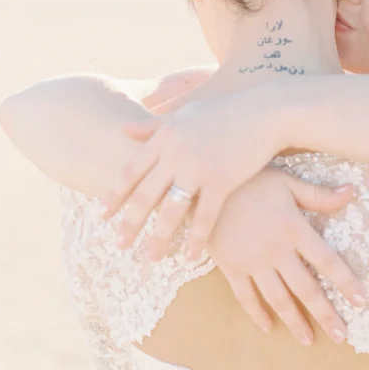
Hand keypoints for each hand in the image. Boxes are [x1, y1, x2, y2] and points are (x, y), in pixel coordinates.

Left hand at [102, 88, 281, 258]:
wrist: (265, 112)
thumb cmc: (226, 111)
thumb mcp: (186, 113)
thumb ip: (154, 126)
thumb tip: (124, 130)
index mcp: (165, 137)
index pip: (130, 171)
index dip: (115, 195)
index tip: (103, 216)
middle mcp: (176, 154)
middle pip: (144, 196)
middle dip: (129, 224)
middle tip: (119, 245)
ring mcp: (198, 168)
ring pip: (170, 212)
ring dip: (158, 239)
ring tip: (150, 258)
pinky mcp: (222, 181)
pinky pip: (204, 217)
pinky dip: (196, 239)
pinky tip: (191, 257)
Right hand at [208, 165, 366, 344]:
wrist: (205, 186)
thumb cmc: (251, 179)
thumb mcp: (287, 183)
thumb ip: (319, 195)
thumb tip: (352, 192)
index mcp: (294, 228)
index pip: (327, 261)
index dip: (346, 282)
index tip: (362, 302)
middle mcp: (276, 250)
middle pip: (306, 288)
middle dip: (325, 314)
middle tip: (341, 335)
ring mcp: (252, 262)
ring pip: (277, 298)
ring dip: (294, 321)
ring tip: (308, 340)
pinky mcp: (230, 267)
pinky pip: (246, 296)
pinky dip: (257, 314)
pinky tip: (268, 327)